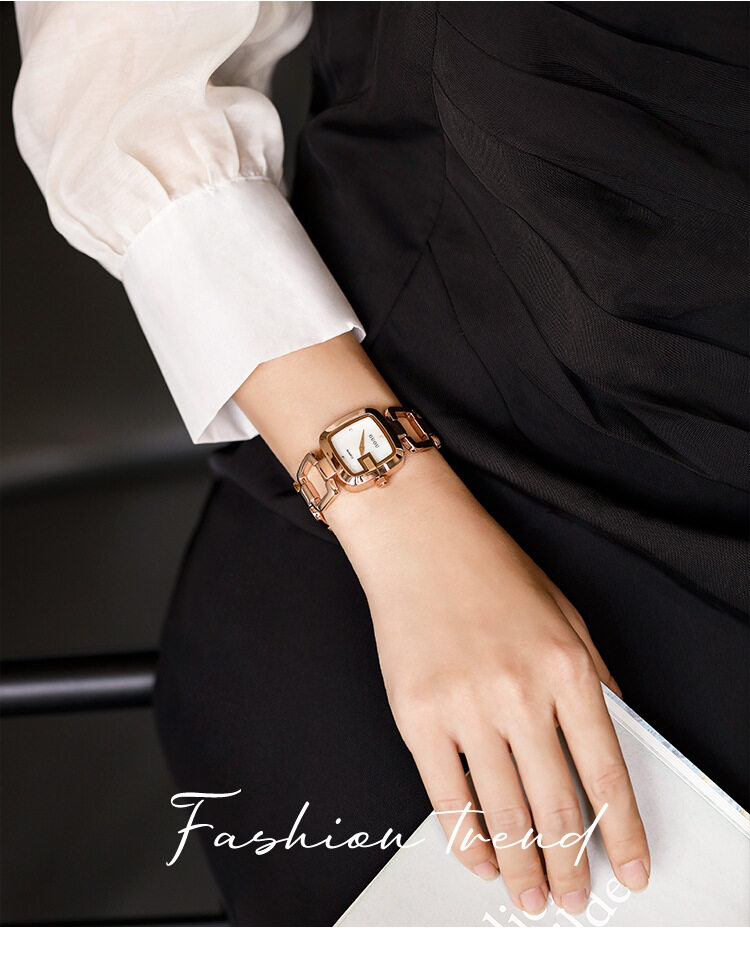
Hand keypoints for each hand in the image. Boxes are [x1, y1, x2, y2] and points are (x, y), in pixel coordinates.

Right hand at [329, 452, 649, 915]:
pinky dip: (467, 840)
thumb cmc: (491, 572)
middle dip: (571, 864)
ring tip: (532, 897)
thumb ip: (593, 684)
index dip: (623, 832)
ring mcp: (465, 706)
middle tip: (572, 898)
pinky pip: (446, 798)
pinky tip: (482, 861)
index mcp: (567, 667)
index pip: (606, 773)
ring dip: (522, 865)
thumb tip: (610, 753)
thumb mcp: (566, 618)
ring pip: (503, 812)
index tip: (632, 869)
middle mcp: (521, 692)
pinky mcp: (417, 715)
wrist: (418, 538)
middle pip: (556, 805)